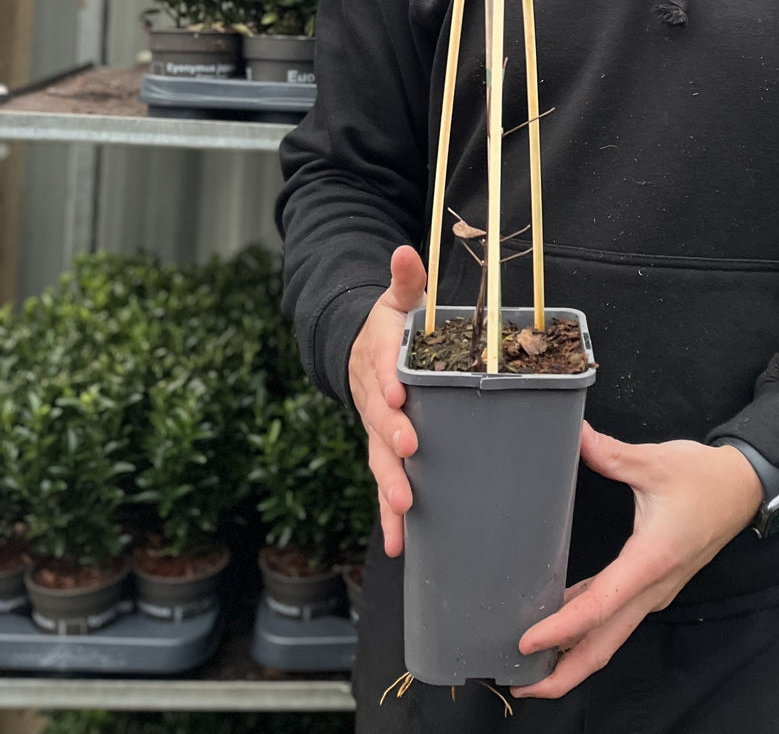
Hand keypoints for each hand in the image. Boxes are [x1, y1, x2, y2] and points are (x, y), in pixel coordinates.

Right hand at [347, 244, 426, 557]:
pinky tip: (400, 542)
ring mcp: (376, 429)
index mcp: (380, 358)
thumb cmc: (390, 326)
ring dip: (389, 484)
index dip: (388, 383)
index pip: (381, 369)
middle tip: (408, 453)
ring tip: (402, 508)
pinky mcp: (384, 451)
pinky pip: (385, 484)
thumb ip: (406, 278)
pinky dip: (390, 514)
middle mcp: (374, 398)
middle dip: (392, 439)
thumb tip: (405, 250)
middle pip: (379, 421)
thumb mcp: (397, 298)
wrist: (357, 349)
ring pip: (379, 459)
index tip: (399, 396)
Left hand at [511, 423, 762, 699]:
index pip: (600, 606)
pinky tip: (561, 621)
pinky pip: (617, 616)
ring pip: (610, 636)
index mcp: (650, 561)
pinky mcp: (654, 584)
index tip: (526, 643)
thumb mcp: (656, 461)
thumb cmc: (704, 477)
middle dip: (563, 672)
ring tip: (531, 663)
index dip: (561, 628)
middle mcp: (652, 587)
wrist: (744, 488)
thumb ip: (611, 453)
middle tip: (520, 686)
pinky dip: (588, 629)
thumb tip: (575, 434)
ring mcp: (655, 590)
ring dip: (573, 655)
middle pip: (604, 645)